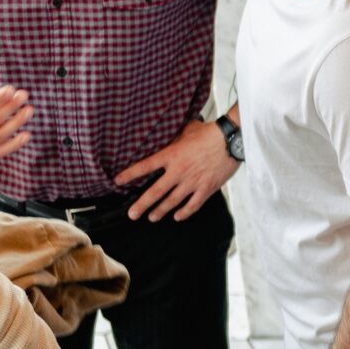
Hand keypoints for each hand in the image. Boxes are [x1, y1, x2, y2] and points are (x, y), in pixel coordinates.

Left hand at [114, 118, 239, 222]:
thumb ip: (175, 137)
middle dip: (142, 205)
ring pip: (172, 201)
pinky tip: (177, 216)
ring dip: (160, 211)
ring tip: (152, 217)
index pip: (145, 166)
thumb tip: (168, 137)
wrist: (232, 139)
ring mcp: (193, 182)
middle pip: (155, 192)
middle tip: (132, 214)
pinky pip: (193, 205)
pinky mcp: (207, 188)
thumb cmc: (210, 132)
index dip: (129, 174)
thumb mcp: (187, 130)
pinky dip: (184, 212)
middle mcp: (179, 171)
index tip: (117, 181)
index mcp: (171, 155)